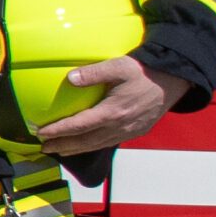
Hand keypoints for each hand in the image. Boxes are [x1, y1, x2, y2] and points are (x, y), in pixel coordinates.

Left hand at [36, 57, 189, 155]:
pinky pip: (110, 142)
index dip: (58, 131)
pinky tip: (86, 144)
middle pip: (85, 141)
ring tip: (60, 150)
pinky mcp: (137, 131)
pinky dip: (94, 146)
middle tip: (44, 147)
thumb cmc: (145, 71)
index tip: (41, 133)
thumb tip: (70, 78)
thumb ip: (93, 73)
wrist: (174, 79)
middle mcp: (120, 126)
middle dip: (62, 145)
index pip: (78, 126)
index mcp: (113, 112)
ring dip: (76, 149)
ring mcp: (129, 131)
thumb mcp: (118, 66)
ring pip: (97, 145)